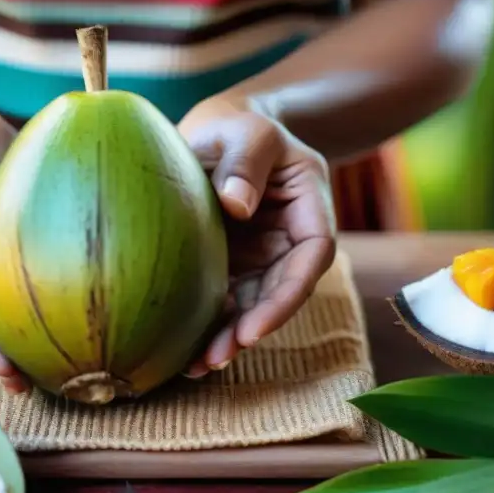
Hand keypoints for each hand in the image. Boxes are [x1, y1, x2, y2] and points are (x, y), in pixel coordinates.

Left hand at [177, 96, 336, 376]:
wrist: (216, 131)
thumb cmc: (239, 125)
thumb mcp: (248, 130)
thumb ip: (246, 160)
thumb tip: (235, 205)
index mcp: (309, 208)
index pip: (311, 258)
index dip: (286, 297)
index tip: (255, 326)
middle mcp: (289, 240)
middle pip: (280, 292)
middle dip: (252, 329)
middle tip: (216, 357)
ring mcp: (261, 256)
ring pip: (252, 304)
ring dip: (228, 337)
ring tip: (196, 366)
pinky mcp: (231, 264)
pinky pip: (225, 298)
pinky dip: (208, 324)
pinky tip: (182, 351)